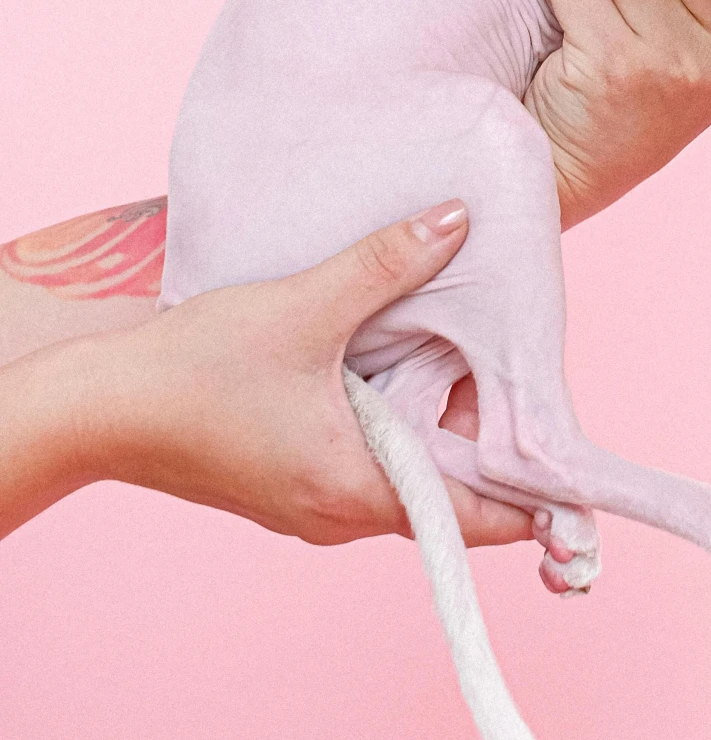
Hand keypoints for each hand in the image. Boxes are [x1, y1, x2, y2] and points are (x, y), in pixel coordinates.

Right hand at [0, 205, 537, 547]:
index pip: (479, 519)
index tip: (586, 482)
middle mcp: (341, 514)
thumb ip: (386, 263)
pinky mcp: (290, 481)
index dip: (537, 500)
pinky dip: (401, 429)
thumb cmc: (192, 370)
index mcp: (357, 490)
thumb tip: (457, 221)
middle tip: (538, 392)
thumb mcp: (303, 306)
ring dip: (444, 432)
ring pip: (411, 477)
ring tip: (481, 372)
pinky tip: (406, 374)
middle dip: (496, 450)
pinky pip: (371, 464)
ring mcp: (313, 503)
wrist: (95, 409)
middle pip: (452, 497)